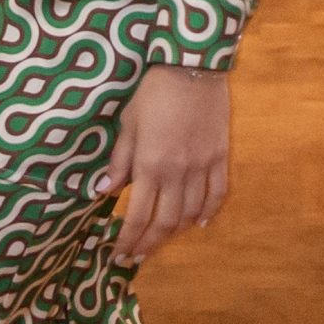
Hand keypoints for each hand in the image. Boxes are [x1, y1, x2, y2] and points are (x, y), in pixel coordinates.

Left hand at [94, 65, 229, 265]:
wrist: (191, 66)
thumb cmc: (152, 92)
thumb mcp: (127, 123)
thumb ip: (119, 161)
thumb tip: (104, 191)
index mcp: (150, 165)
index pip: (137, 216)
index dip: (127, 240)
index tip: (118, 255)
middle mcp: (177, 173)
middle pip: (165, 222)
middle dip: (148, 244)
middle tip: (135, 256)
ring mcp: (202, 166)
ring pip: (191, 213)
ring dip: (175, 232)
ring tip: (160, 240)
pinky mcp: (220, 157)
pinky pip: (217, 193)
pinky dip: (209, 212)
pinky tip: (200, 223)